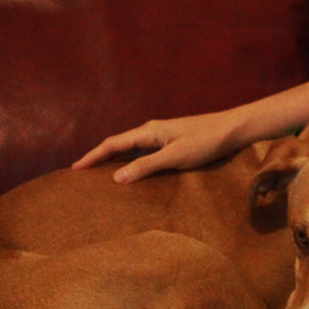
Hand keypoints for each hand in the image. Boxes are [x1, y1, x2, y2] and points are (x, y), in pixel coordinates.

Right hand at [72, 110, 244, 183]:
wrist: (233, 130)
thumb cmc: (206, 141)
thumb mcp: (175, 157)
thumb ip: (147, 166)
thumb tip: (116, 178)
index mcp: (149, 131)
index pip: (113, 144)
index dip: (93, 156)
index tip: (75, 168)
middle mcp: (152, 132)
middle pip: (119, 146)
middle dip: (99, 158)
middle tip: (81, 173)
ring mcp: (162, 137)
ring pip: (132, 150)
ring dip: (116, 161)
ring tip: (101, 176)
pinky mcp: (173, 143)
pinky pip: (145, 154)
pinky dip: (133, 163)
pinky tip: (133, 174)